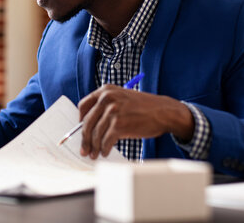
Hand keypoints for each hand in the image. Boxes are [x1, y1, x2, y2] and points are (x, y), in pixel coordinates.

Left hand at [78, 84, 193, 158]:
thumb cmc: (144, 107)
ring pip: (95, 134)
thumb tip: (91, 125)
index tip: (81, 130)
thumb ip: (107, 106)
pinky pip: (106, 141)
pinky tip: (106, 152)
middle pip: (87, 122)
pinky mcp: (119, 125)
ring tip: (95, 154)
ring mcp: (113, 111)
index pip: (84, 105)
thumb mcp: (122, 98)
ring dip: (94, 147)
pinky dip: (104, 149)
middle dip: (85, 139)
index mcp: (106, 90)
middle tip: (84, 150)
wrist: (164, 112)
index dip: (80, 120)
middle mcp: (107, 98)